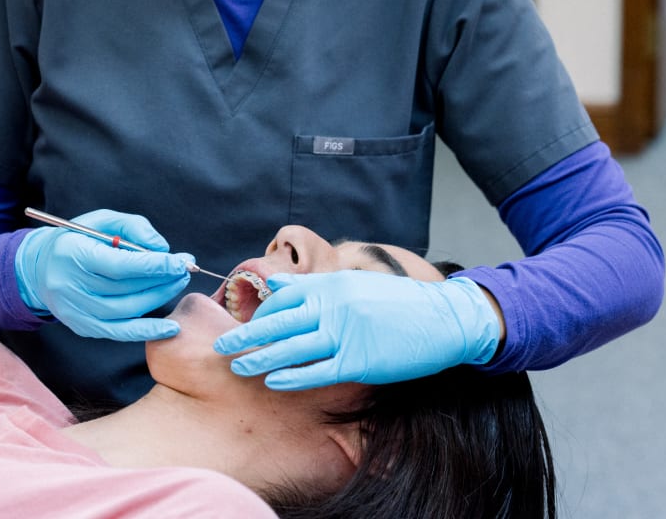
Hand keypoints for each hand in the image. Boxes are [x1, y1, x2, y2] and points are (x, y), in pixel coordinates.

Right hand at [14, 209, 192, 341]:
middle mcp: (71, 286)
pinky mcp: (82, 327)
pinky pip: (119, 332)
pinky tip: (170, 327)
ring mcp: (75, 311)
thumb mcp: (101, 220)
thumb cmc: (77, 239)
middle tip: (184, 269)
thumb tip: (162, 248)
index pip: (118, 265)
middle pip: (124, 289)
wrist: (40, 269)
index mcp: (73, 254)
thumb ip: (133, 227)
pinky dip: (146, 331)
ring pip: (125, 311)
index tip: (178, 260)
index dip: (152, 265)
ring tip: (178, 283)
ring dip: (158, 299)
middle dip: (161, 280)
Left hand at [213, 271, 500, 388]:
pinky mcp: (359, 361)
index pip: (283, 297)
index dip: (260, 313)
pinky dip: (292, 376)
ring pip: (292, 347)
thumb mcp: (354, 284)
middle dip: (246, 335)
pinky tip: (273, 381)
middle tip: (222, 346)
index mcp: (332, 284)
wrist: (443, 319)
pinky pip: (317, 371)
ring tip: (239, 366)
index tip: (246, 326)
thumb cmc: (397, 303)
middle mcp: (334, 305)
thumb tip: (278, 286)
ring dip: (261, 358)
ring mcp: (345, 333)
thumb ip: (316, 287)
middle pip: (279, 321)